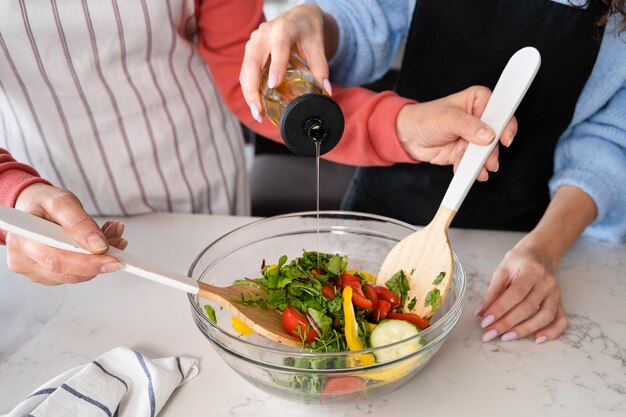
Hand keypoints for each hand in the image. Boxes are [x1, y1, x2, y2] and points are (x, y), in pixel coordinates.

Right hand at [6, 183, 126, 284]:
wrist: (34, 208)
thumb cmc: (44, 204)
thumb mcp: (62, 202)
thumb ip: (79, 222)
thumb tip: (99, 245)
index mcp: (23, 240)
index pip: (57, 260)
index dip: (88, 263)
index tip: (114, 259)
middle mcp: (23, 260)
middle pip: (67, 273)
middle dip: (99, 260)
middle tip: (119, 242)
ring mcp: (34, 271)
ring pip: (75, 276)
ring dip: (100, 259)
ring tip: (111, 235)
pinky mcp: (46, 277)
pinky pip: (75, 275)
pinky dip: (93, 261)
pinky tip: (100, 244)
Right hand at [240, 4, 334, 121]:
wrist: (298, 17)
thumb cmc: (308, 30)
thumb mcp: (317, 45)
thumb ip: (321, 68)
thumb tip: (326, 91)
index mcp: (283, 30)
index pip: (278, 49)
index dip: (275, 67)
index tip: (274, 85)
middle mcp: (264, 34)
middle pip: (253, 63)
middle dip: (253, 89)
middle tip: (259, 111)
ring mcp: (254, 42)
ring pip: (245, 70)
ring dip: (248, 93)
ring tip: (257, 113)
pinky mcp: (249, 50)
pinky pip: (245, 71)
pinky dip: (248, 88)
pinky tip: (256, 104)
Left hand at [396, 86, 517, 180]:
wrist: (408, 137)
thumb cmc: (424, 118)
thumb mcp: (447, 118)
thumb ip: (468, 126)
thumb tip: (488, 135)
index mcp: (478, 100)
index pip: (500, 110)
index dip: (505, 124)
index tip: (505, 138)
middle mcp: (479, 118)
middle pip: (496, 134)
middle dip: (493, 149)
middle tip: (490, 160)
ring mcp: (474, 136)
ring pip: (487, 151)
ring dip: (484, 162)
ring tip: (480, 170)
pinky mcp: (466, 152)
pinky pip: (474, 162)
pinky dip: (472, 169)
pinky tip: (470, 173)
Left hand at [475, 242, 567, 343]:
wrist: (538, 255)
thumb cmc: (518, 263)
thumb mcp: (502, 271)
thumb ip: (492, 292)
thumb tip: (481, 314)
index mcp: (531, 271)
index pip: (515, 294)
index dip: (499, 309)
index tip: (485, 322)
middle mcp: (547, 283)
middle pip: (527, 308)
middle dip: (506, 323)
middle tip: (490, 334)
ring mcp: (556, 294)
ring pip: (544, 316)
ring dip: (524, 330)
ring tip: (506, 337)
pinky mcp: (560, 303)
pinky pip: (561, 321)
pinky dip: (552, 332)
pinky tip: (537, 339)